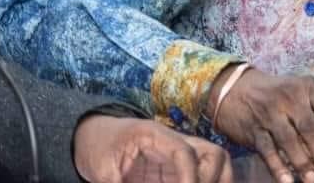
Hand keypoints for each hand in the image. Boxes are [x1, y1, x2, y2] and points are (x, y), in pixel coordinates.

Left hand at [73, 116, 230, 182]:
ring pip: (215, 162)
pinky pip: (203, 175)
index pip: (184, 152)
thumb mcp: (101, 170)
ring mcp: (178, 157)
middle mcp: (175, 143)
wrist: (94, 135)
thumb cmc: (97, 147)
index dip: (191, 176)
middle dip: (213, 179)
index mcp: (156, 136)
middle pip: (213, 153)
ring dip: (219, 181)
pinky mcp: (176, 170)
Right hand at [210, 67, 313, 182]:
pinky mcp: (254, 132)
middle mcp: (289, 100)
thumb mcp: (302, 94)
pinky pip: (267, 151)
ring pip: (288, 141)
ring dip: (302, 164)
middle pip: (308, 127)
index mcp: (306, 88)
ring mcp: (270, 116)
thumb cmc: (280, 94)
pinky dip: (277, 167)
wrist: (236, 90)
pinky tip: (287, 181)